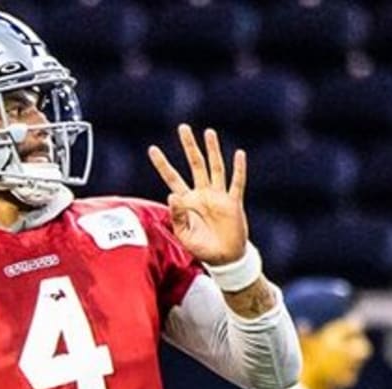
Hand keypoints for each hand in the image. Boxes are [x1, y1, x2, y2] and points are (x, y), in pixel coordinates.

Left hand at [148, 124, 248, 264]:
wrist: (225, 259)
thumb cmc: (202, 248)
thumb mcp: (184, 235)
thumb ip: (177, 215)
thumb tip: (173, 195)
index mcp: (187, 201)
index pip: (172, 178)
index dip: (162, 164)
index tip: (152, 149)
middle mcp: (202, 194)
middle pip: (195, 164)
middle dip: (189, 146)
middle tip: (183, 127)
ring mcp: (218, 197)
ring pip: (215, 168)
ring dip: (212, 150)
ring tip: (208, 133)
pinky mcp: (233, 203)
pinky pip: (237, 183)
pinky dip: (238, 169)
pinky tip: (239, 154)